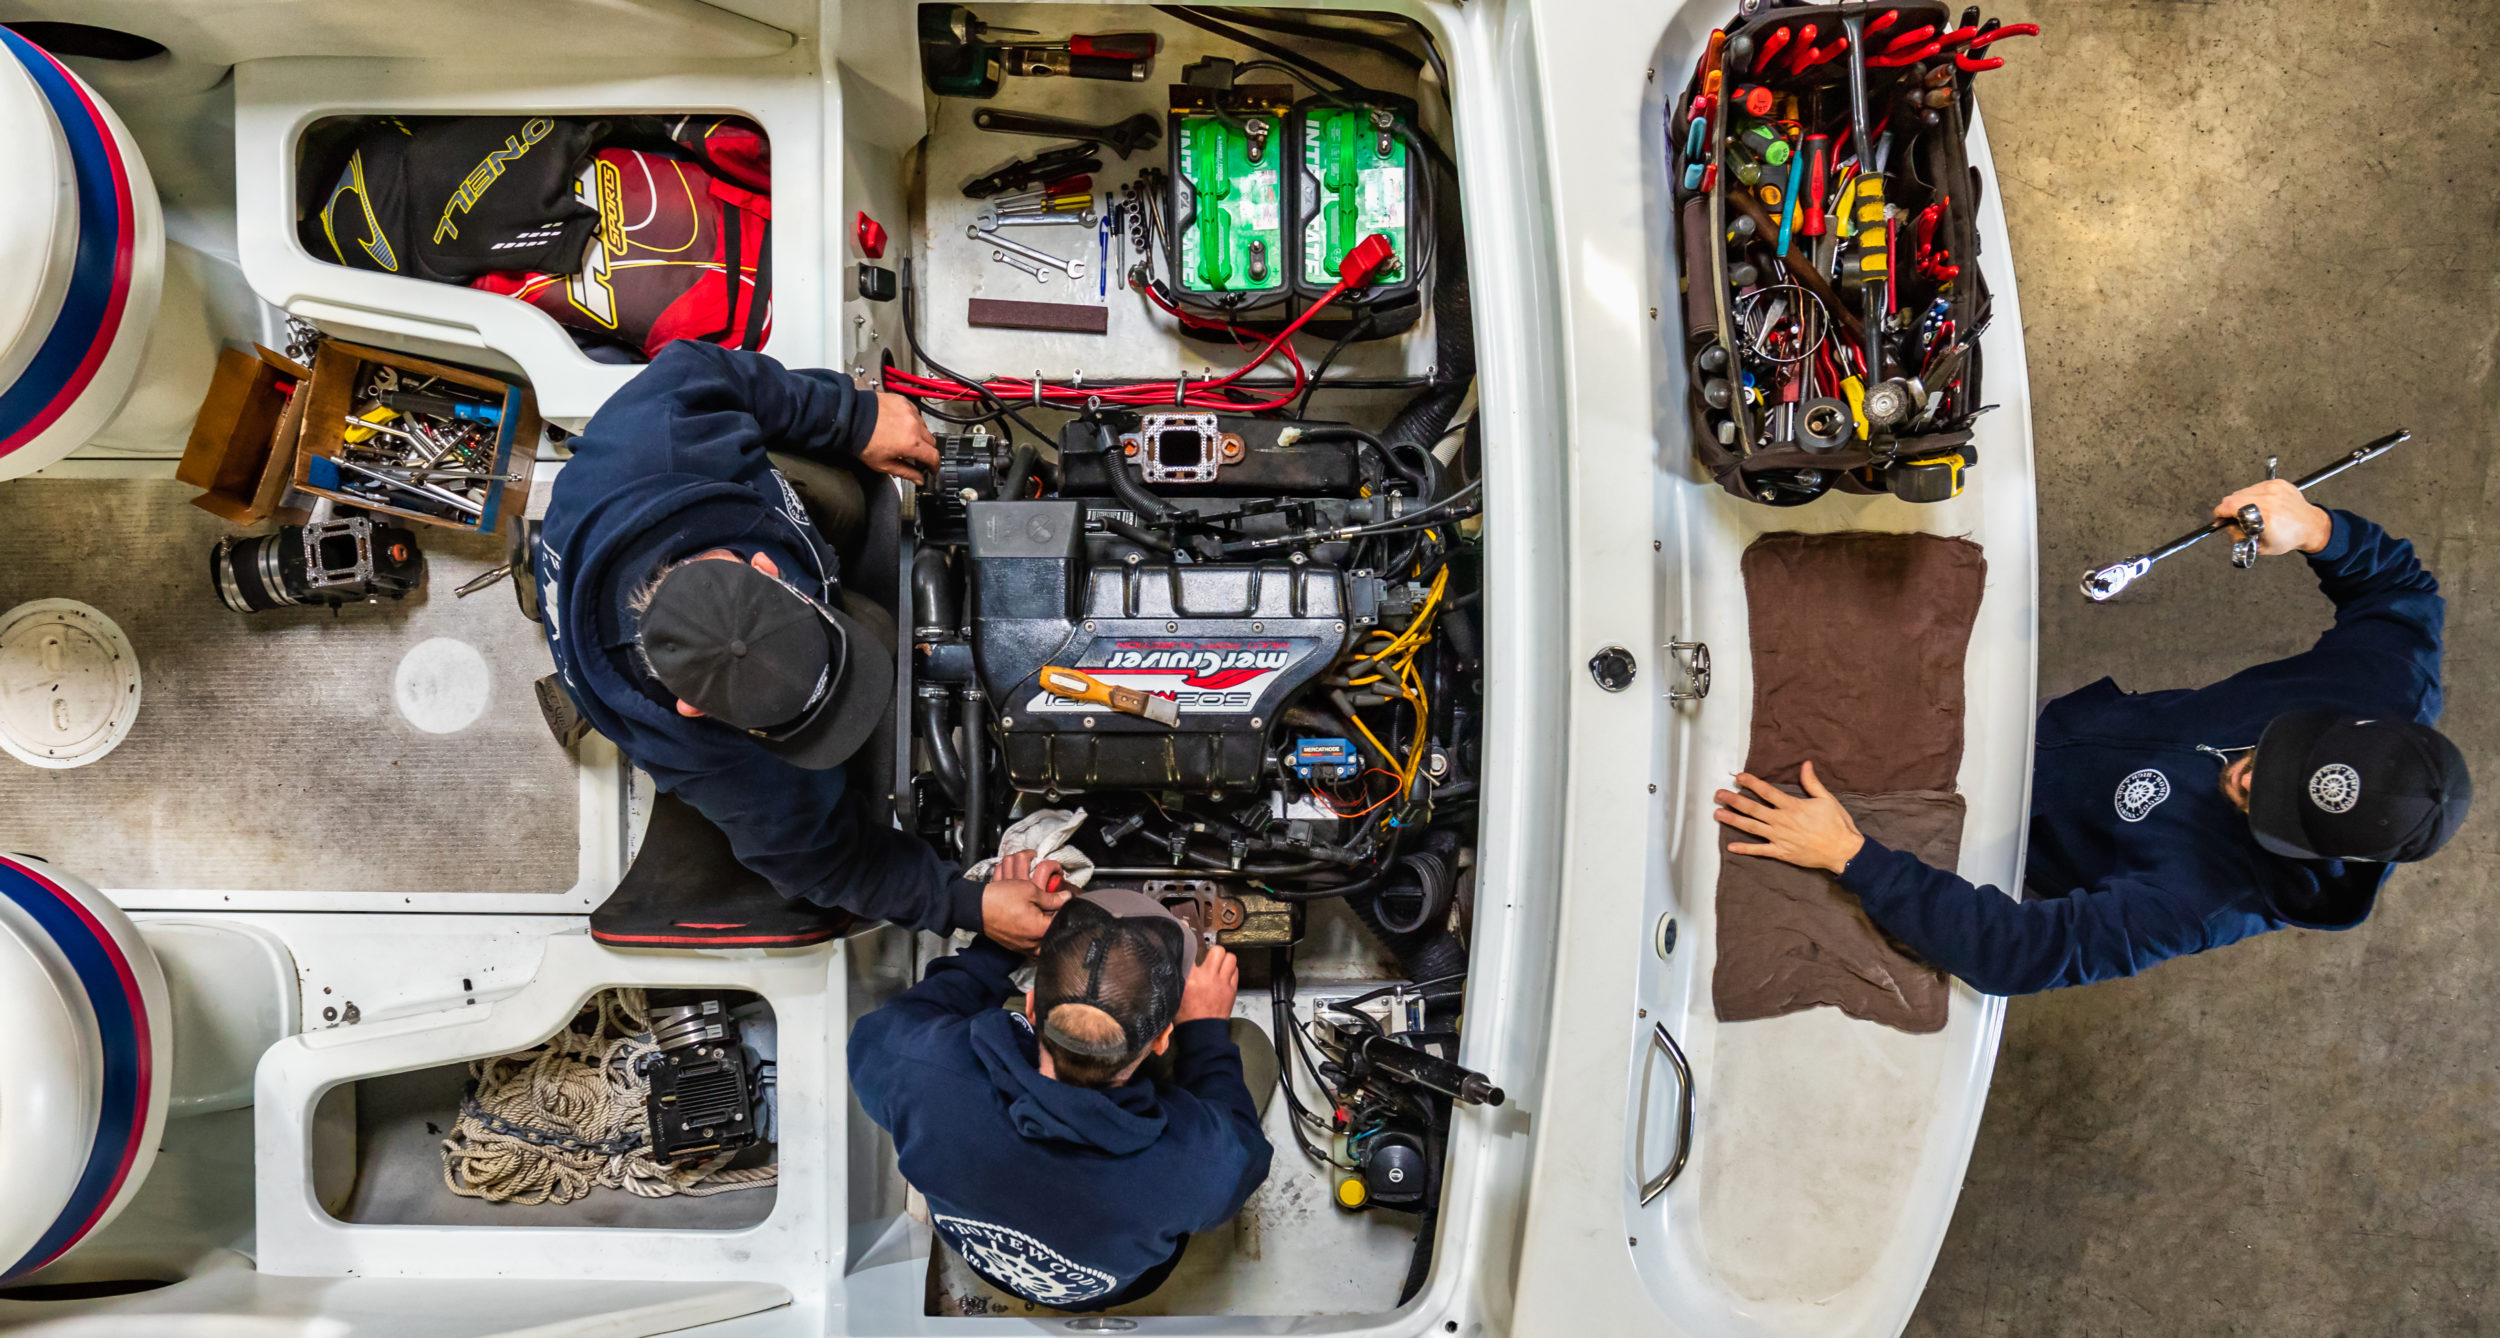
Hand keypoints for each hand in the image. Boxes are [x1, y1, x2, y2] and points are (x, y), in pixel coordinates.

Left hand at [858, 392, 938, 482]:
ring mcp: (910, 412)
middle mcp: (914, 426)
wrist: (850, 418)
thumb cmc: (862, 440)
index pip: (933, 456)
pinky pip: (915, 413)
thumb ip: (905, 472)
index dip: (935, 466)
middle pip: (931, 441)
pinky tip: (901, 425)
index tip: (932, 468)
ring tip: (905, 439)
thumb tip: (919, 479)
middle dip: (926, 451)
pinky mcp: (904, 402)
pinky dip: (912, 421)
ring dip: (919, 435)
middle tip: (916, 456)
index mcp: (911, 443)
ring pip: (924, 427)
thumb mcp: (883, 464)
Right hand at [981, 849, 1071, 953]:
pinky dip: (1034, 937)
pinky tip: (1031, 924)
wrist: (976, 906)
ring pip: (1043, 943)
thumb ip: (1052, 897)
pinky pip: (1031, 946)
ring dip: (1045, 932)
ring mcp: (1022, 948)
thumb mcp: (1030, 890)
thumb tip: (1067, 898)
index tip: (1063, 903)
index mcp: (1039, 930)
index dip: (1065, 911)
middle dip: (1055, 923)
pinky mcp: (1014, 947)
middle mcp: (1032, 944)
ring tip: (1041, 917)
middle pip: (1053, 936)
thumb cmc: (1001, 898)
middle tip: (1052, 910)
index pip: (1062, 923)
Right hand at [1174, 943, 1237, 1023]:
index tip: (1191, 949)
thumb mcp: (1177, 993)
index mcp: (1191, 978)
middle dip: (1214, 952)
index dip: (1192, 950)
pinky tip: (1224, 976)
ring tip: (1219, 965)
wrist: (1202, 1031)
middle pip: (1218, 950)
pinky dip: (1231, 970)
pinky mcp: (1231, 990)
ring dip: (1225, 959)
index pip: (1193, 952)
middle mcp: (1208, 977)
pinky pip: (1235, 971)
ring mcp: (1222, 983)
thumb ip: (1180, 977)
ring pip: (1231, 958)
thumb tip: (1181, 963)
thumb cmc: (1187, 1015)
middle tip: (1210, 957)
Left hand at [1713, 761, 1865, 874]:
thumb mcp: (1826, 799)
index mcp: (1792, 806)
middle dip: (1734, 800)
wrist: (1843, 851)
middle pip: (1753, 808)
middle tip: (1718, 794)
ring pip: (1751, 828)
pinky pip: (1760, 851)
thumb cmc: (1837, 824)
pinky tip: (1731, 847)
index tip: (1738, 776)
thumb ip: (1812, 782)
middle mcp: (1782, 821)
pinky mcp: (1782, 853)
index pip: (1767, 791)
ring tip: (1717, 814)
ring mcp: (1780, 838)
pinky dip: (1745, 849)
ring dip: (1733, 820)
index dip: (1751, 783)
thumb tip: (1805, 764)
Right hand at [2213, 478, 2331, 555]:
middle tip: (2236, 518)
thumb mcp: (2258, 546)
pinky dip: (2254, 495)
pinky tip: (2263, 504)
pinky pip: (2255, 486)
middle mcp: (2268, 500)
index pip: (2228, 506)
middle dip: (2230, 508)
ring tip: (2253, 512)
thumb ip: (2236, 536)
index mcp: (2263, 516)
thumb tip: (2224, 525)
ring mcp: (2273, 489)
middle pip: (2232, 497)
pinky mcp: (2277, 482)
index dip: (2220, 514)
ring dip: (2242, 501)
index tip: (2220, 519)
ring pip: (2242, 491)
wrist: (2310, 525)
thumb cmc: (2288, 537)